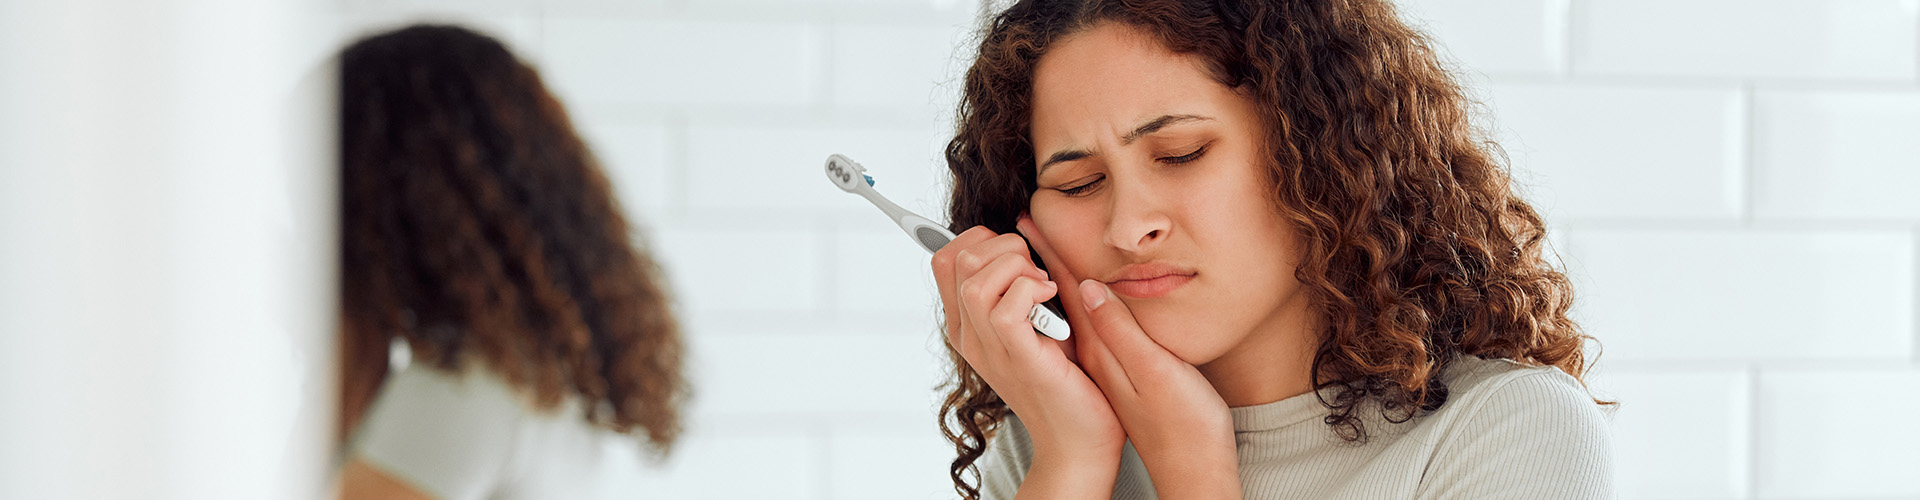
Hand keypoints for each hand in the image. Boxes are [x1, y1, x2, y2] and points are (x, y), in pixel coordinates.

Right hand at [931, 225, 1124, 495]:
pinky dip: (1032, 289)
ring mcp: (988, 348)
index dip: (980, 238)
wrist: (1078, 436)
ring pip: (975, 279)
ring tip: (1044, 286)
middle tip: (1036, 272)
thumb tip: (1024, 224)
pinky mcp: (1017, 358)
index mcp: (967, 323)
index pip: (945, 258)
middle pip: (958, 258)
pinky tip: (1052, 299)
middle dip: (1004, 246)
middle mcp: (969, 335)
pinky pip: (1004, 306)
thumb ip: (1023, 279)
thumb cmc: (1065, 375)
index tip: (1017, 254)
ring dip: (1017, 267)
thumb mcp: (1037, 317)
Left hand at [1017, 215, 1242, 499]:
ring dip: (1058, 276)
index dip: (1049, 252)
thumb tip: (1090, 288)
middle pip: (1065, 294)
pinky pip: (1091, 327)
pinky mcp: (1121, 374)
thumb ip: (1122, 330)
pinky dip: (1081, 302)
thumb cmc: (1183, 425)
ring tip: (1043, 250)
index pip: (1068, 288)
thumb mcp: (1155, 373)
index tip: (1027, 222)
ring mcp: (1107, 364)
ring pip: (1076, 309)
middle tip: (1026, 227)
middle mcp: (1098, 353)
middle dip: (1043, 259)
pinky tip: (1083, 295)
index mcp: (1102, 348)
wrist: (1191, 470)